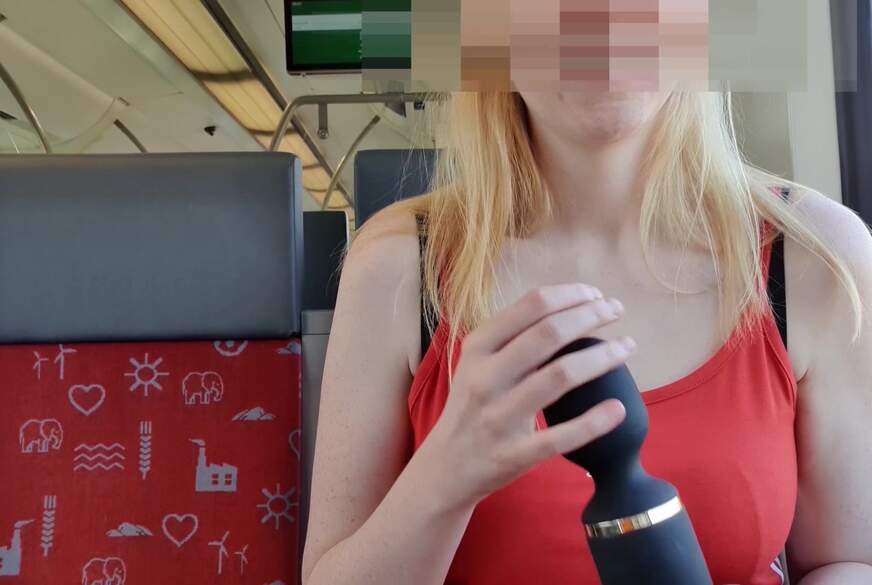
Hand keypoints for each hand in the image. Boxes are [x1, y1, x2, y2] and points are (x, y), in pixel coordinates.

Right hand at [425, 283, 634, 508]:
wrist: (445, 466)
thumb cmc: (472, 406)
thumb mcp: (478, 364)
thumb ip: (512, 338)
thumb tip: (568, 309)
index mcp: (478, 348)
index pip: (531, 305)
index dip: (571, 295)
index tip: (596, 295)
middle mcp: (486, 377)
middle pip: (549, 333)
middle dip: (591, 315)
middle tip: (617, 310)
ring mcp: (498, 416)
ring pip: (560, 376)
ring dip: (602, 357)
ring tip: (627, 347)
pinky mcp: (513, 454)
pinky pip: (559, 436)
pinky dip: (593, 422)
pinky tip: (618, 408)